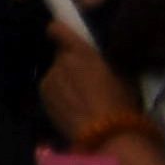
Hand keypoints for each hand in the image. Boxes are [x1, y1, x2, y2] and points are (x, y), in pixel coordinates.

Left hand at [38, 29, 148, 147]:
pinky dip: (59, 97)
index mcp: (81, 52)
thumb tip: (98, 59)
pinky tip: (74, 111)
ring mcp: (49, 80)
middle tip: (86, 81)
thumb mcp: (122, 76)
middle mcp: (60, 62)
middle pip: (61, 58)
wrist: (107, 134)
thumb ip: (103, 62)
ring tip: (82, 101)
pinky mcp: (43, 99)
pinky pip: (51, 92)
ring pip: (56, 76)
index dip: (60, 33)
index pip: (58, 29)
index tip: (64, 38)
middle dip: (71, 65)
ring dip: (64, 83)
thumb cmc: (121, 103)